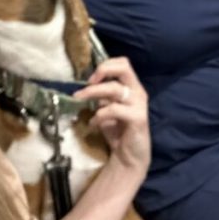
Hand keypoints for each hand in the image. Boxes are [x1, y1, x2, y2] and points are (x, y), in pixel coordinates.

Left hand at [74, 57, 150, 173]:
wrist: (129, 156)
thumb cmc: (118, 131)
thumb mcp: (107, 109)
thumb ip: (102, 96)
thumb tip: (85, 86)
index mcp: (132, 87)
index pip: (123, 63)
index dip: (106, 65)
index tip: (90, 78)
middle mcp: (138, 92)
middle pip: (124, 68)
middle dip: (102, 70)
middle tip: (87, 83)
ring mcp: (139, 104)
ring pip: (114, 88)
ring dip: (93, 92)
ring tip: (79, 100)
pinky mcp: (138, 118)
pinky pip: (114, 109)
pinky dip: (99, 115)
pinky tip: (93, 124)